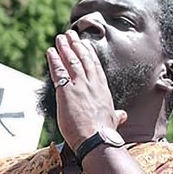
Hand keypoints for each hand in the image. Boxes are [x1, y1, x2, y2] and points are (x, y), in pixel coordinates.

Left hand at [46, 30, 126, 151]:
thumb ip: (116, 115)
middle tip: (70, 35)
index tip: (84, 45)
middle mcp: (92, 84)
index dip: (88, 54)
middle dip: (76, 46)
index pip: (95, 67)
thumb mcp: (113, 120)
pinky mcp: (67, 91)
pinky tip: (50, 52)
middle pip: (83, 60)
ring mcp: (80, 86)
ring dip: (65, 48)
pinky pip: (59, 72)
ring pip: (71, 62)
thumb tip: (122, 115)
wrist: (97, 139)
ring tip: (60, 38)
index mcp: (103, 89)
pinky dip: (54, 60)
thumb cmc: (105, 132)